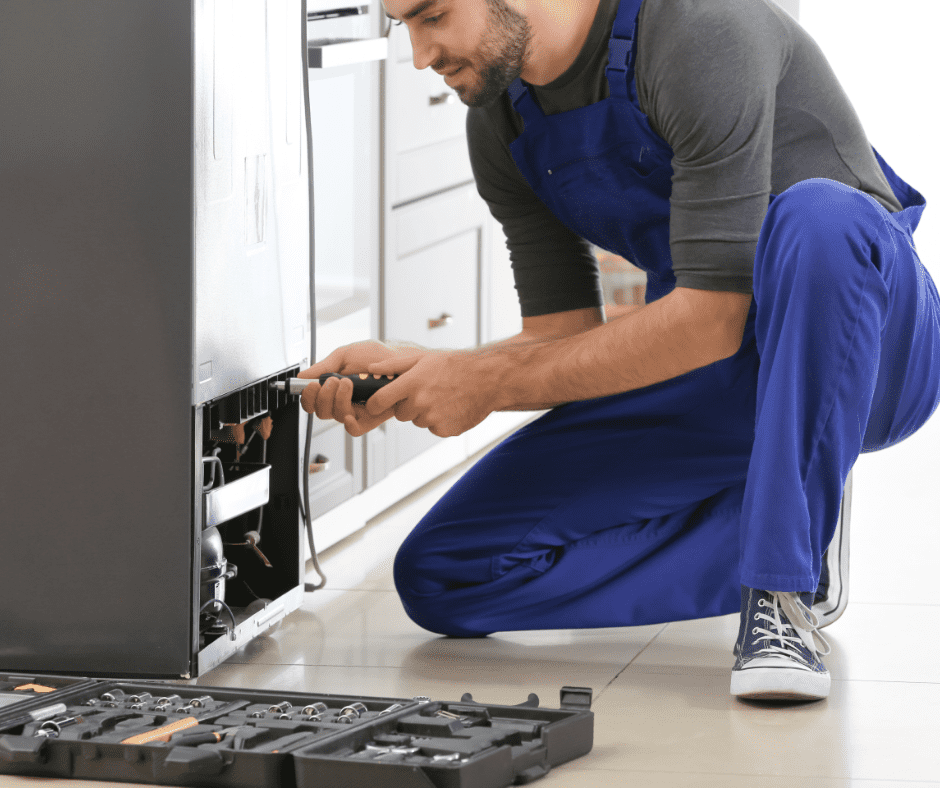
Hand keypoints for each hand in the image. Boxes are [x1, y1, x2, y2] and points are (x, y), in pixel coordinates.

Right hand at [297, 341, 426, 436]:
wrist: (402, 359)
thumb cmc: (377, 356)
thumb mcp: (345, 356)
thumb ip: (323, 367)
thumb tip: (302, 376)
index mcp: (334, 387)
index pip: (313, 400)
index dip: (308, 397)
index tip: (311, 386)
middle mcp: (344, 401)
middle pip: (322, 411)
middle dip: (323, 396)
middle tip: (333, 381)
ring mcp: (358, 410)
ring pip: (337, 417)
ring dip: (338, 400)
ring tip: (347, 383)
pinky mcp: (372, 417)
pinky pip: (356, 429)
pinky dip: (350, 424)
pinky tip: (350, 414)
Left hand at [365, 349, 498, 437]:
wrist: (487, 378)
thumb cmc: (455, 365)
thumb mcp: (423, 358)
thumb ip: (393, 366)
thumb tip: (370, 369)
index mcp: (411, 383)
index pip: (379, 402)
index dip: (375, 404)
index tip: (376, 404)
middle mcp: (420, 403)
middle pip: (400, 414)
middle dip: (407, 405)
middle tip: (426, 391)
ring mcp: (433, 419)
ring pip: (418, 421)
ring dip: (425, 413)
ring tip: (442, 397)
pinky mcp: (445, 430)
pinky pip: (433, 428)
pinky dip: (439, 420)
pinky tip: (451, 406)